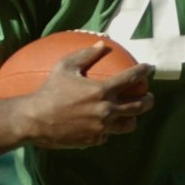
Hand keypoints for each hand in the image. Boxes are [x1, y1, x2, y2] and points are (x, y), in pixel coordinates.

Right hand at [13, 46, 154, 148]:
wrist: (35, 120)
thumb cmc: (49, 90)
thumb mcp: (65, 67)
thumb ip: (86, 54)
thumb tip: (102, 44)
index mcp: (102, 90)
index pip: (131, 78)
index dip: (143, 71)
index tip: (149, 68)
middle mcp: (106, 110)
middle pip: (140, 106)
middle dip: (149, 99)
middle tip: (148, 95)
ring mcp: (102, 127)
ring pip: (129, 125)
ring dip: (132, 118)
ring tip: (130, 113)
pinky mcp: (94, 140)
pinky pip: (108, 134)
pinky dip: (109, 128)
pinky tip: (104, 124)